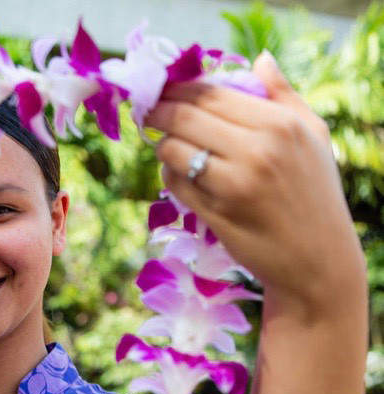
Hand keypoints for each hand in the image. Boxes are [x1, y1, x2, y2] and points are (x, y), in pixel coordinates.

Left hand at [144, 51, 366, 320]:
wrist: (317, 260)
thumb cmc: (314, 192)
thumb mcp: (313, 135)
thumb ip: (283, 95)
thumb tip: (259, 60)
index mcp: (278, 124)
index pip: (210, 93)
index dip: (176, 89)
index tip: (162, 91)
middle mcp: (256, 150)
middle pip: (183, 117)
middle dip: (157, 112)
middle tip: (148, 113)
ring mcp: (233, 184)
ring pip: (171, 150)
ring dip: (162, 145)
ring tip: (167, 145)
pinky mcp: (214, 213)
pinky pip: (173, 183)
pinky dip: (169, 175)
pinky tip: (179, 174)